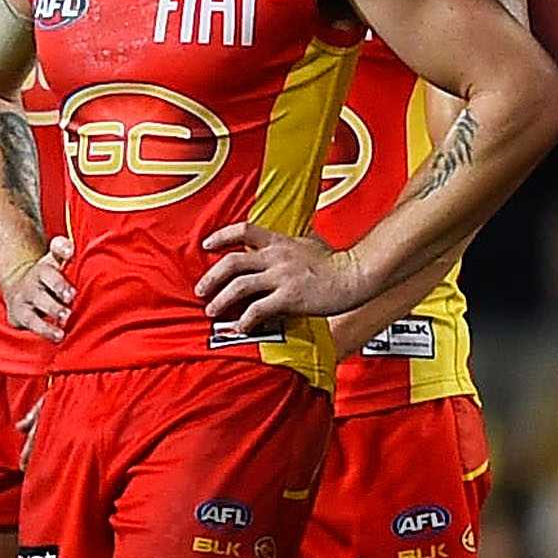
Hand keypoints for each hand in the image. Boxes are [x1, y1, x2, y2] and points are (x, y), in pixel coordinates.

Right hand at [1, 235, 74, 340]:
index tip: (71, 295)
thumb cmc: (46, 274)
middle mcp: (30, 287)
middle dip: (53, 306)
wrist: (18, 285)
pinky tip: (57, 338)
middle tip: (67, 314)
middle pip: (39, 297)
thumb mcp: (52, 259)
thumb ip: (61, 250)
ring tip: (61, 334)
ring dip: (47, 326)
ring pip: (33, 316)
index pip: (48, 274)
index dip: (59, 284)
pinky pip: (30, 327)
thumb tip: (69, 247)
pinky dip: (43, 333)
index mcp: (41, 271)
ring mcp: (23, 304)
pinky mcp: (19, 318)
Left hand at [196, 223, 358, 337]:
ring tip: (212, 310)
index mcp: (280, 242)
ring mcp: (282, 277)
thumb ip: (295, 242)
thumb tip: (292, 239)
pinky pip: (259, 309)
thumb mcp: (312, 242)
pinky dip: (246, 320)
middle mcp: (277, 257)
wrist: (356, 275)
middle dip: (211, 277)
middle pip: (232, 262)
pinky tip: (241, 327)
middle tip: (201, 289)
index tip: (207, 245)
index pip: (243, 230)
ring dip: (221, 299)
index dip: (221, 236)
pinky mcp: (289, 298)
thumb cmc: (338, 262)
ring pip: (240, 286)